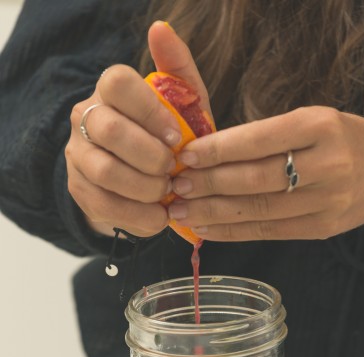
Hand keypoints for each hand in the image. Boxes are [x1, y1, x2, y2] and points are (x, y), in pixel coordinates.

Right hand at [65, 21, 211, 237]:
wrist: (145, 179)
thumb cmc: (168, 138)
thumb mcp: (181, 106)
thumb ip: (177, 71)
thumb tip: (160, 29)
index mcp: (110, 91)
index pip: (119, 84)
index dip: (151, 113)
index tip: (177, 139)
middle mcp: (86, 117)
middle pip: (110, 130)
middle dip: (150, 157)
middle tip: (173, 172)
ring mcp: (78, 154)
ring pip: (105, 171)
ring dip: (145, 188)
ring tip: (167, 194)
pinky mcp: (79, 189)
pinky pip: (104, 205)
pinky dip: (138, 216)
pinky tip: (158, 217)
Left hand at [167, 106, 363, 239]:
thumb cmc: (338, 140)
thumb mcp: (310, 121)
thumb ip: (265, 136)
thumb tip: (204, 155)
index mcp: (321, 126)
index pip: (260, 139)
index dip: (219, 150)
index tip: (185, 156)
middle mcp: (328, 164)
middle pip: (257, 179)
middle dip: (210, 184)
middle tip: (176, 187)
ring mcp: (327, 202)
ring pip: (260, 210)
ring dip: (214, 213)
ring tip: (182, 212)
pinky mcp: (321, 230)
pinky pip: (269, 232)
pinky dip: (233, 232)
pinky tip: (206, 230)